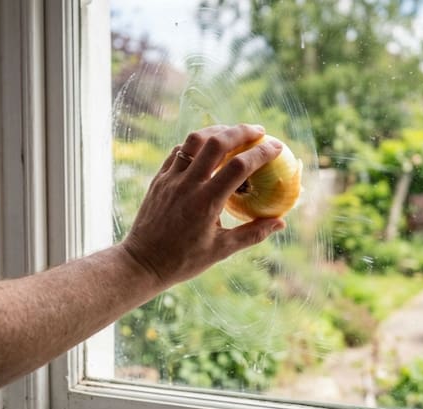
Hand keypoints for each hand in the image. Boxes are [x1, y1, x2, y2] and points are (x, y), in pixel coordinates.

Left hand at [121, 124, 285, 288]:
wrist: (141, 263)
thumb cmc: (184, 261)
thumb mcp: (221, 250)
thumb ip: (253, 233)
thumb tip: (281, 223)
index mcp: (206, 203)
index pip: (239, 167)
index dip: (261, 153)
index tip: (277, 147)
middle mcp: (187, 185)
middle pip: (216, 142)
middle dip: (241, 131)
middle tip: (259, 131)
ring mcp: (170, 179)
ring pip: (194, 140)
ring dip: (217, 131)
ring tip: (234, 133)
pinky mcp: (158, 179)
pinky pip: (178, 152)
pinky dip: (196, 144)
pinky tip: (207, 148)